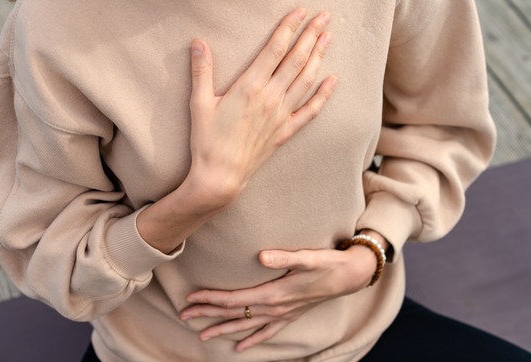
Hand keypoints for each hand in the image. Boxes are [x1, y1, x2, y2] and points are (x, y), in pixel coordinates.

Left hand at [179, 245, 376, 351]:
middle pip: (234, 313)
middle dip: (207, 314)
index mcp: (273, 294)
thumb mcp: (307, 257)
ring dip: (222, 329)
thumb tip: (261, 257)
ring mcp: (282, 315)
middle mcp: (274, 309)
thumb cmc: (327, 264)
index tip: (190, 298)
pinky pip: (267, 332)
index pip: (234, 299)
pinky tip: (239, 348)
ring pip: (245, 325)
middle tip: (183, 316)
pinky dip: (252, 340)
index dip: (210, 298)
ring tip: (201, 336)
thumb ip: (284, 257)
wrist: (350, 276)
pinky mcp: (290, 316)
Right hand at [184, 8, 336, 207]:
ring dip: (319, 56)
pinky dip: (323, 95)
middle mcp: (270, 98)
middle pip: (296, 59)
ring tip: (328, 37)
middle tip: (324, 17)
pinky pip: (310, 111)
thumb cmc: (207, 141)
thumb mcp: (199, 103)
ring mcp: (281, 115)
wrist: (221, 176)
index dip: (289, 28)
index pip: (275, 49)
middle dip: (311, 35)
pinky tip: (332, 81)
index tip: (301, 12)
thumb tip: (198, 43)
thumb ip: (201, 71)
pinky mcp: (285, 131)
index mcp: (250, 86)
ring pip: (306, 80)